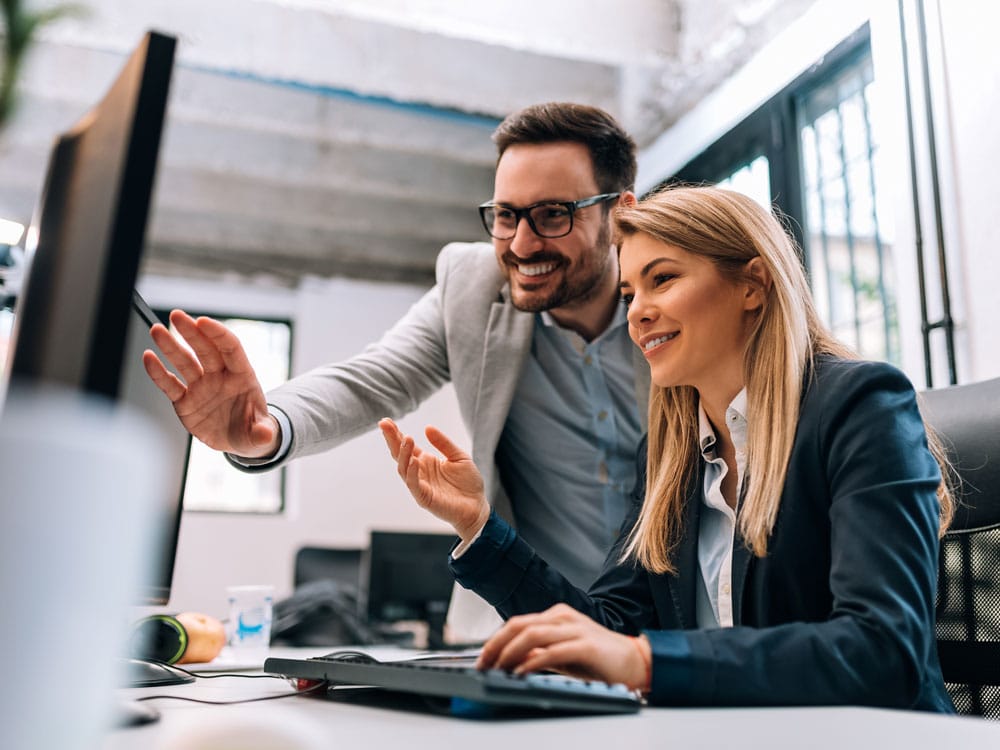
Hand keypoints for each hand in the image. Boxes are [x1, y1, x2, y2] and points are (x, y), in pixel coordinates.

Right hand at [142, 310, 278, 457]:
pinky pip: (170, 385)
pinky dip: (158, 372)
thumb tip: (266, 436)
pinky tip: (148, 357)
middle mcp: (219, 377)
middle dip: (191, 332)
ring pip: (184, 362)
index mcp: (242, 377)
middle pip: (205, 349)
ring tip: (157, 330)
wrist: (238, 441)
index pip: (231, 349)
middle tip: (176, 315)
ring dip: (170, 346)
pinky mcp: (185, 401)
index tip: (203, 322)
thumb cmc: (253, 430)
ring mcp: (201, 387)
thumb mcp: (261, 434)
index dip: (218, 334)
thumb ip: (262, 433)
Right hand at [378, 418, 489, 542]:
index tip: (386, 421)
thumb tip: (427, 427)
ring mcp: (420, 485)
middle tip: (384, 424)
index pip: (406, 446)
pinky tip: (413, 461)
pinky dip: (412, 473)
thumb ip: (443, 443)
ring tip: (407, 438)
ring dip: (403, 453)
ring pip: (403, 469)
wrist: (477, 506)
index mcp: (425, 461)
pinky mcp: (424, 498)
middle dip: (391, 439)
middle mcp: (419, 472)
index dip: (396, 434)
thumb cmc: (468, 483)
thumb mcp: (458, 456)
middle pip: (399, 454)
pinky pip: (414, 485)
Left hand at [476, 603, 650, 690]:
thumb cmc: (598, 659)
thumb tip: (511, 660)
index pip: (516, 624)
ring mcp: (574, 629)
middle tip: (483, 665)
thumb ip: (538, 654)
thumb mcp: (561, 655)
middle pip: (519, 625)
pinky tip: (522, 673)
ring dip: (510, 653)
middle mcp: (563, 618)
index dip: (495, 641)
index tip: (482, 660)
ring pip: (531, 634)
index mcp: (556, 616)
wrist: (635, 661)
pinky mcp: (585, 645)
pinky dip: (533, 662)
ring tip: (499, 669)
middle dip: (496, 645)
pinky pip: (552, 651)